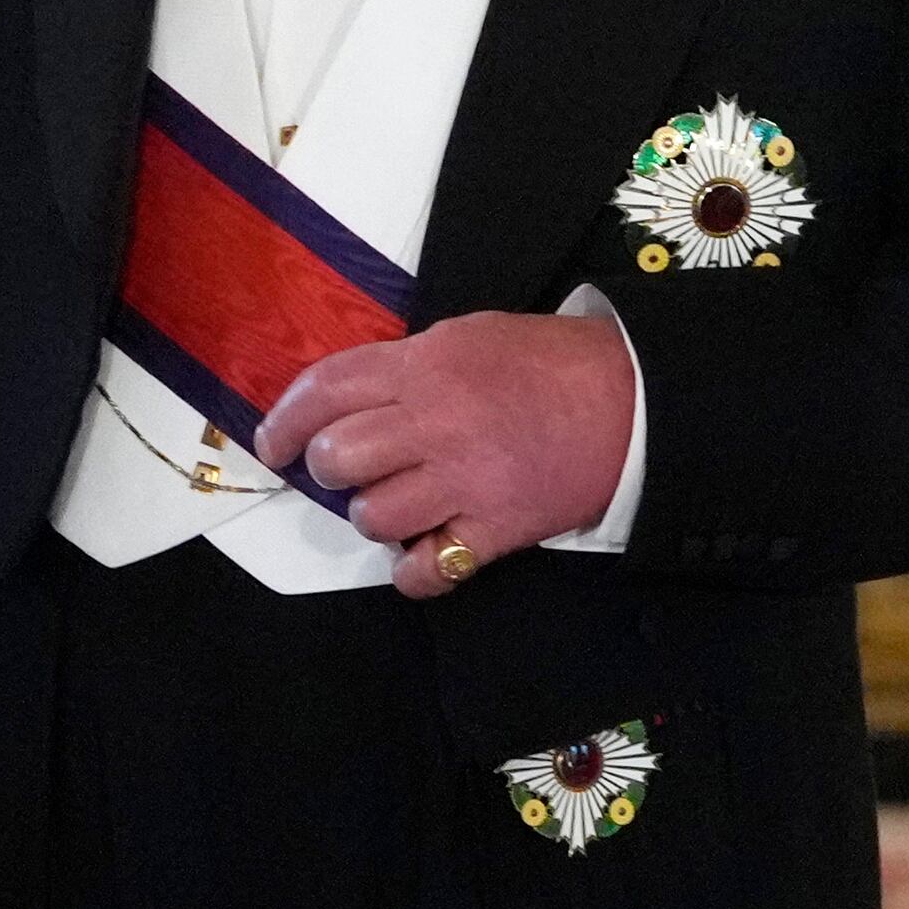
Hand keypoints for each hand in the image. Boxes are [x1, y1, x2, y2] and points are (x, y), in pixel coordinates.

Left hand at [256, 308, 634, 600]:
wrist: (635, 402)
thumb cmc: (546, 364)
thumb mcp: (466, 337)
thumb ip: (403, 366)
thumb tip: (345, 399)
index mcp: (423, 367)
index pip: (323, 391)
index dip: (284, 422)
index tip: (273, 445)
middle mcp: (435, 422)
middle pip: (338, 459)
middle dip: (332, 470)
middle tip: (351, 471)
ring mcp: (465, 479)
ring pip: (373, 515)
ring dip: (375, 517)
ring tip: (400, 505)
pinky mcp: (498, 528)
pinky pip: (427, 568)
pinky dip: (414, 571)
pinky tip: (423, 554)